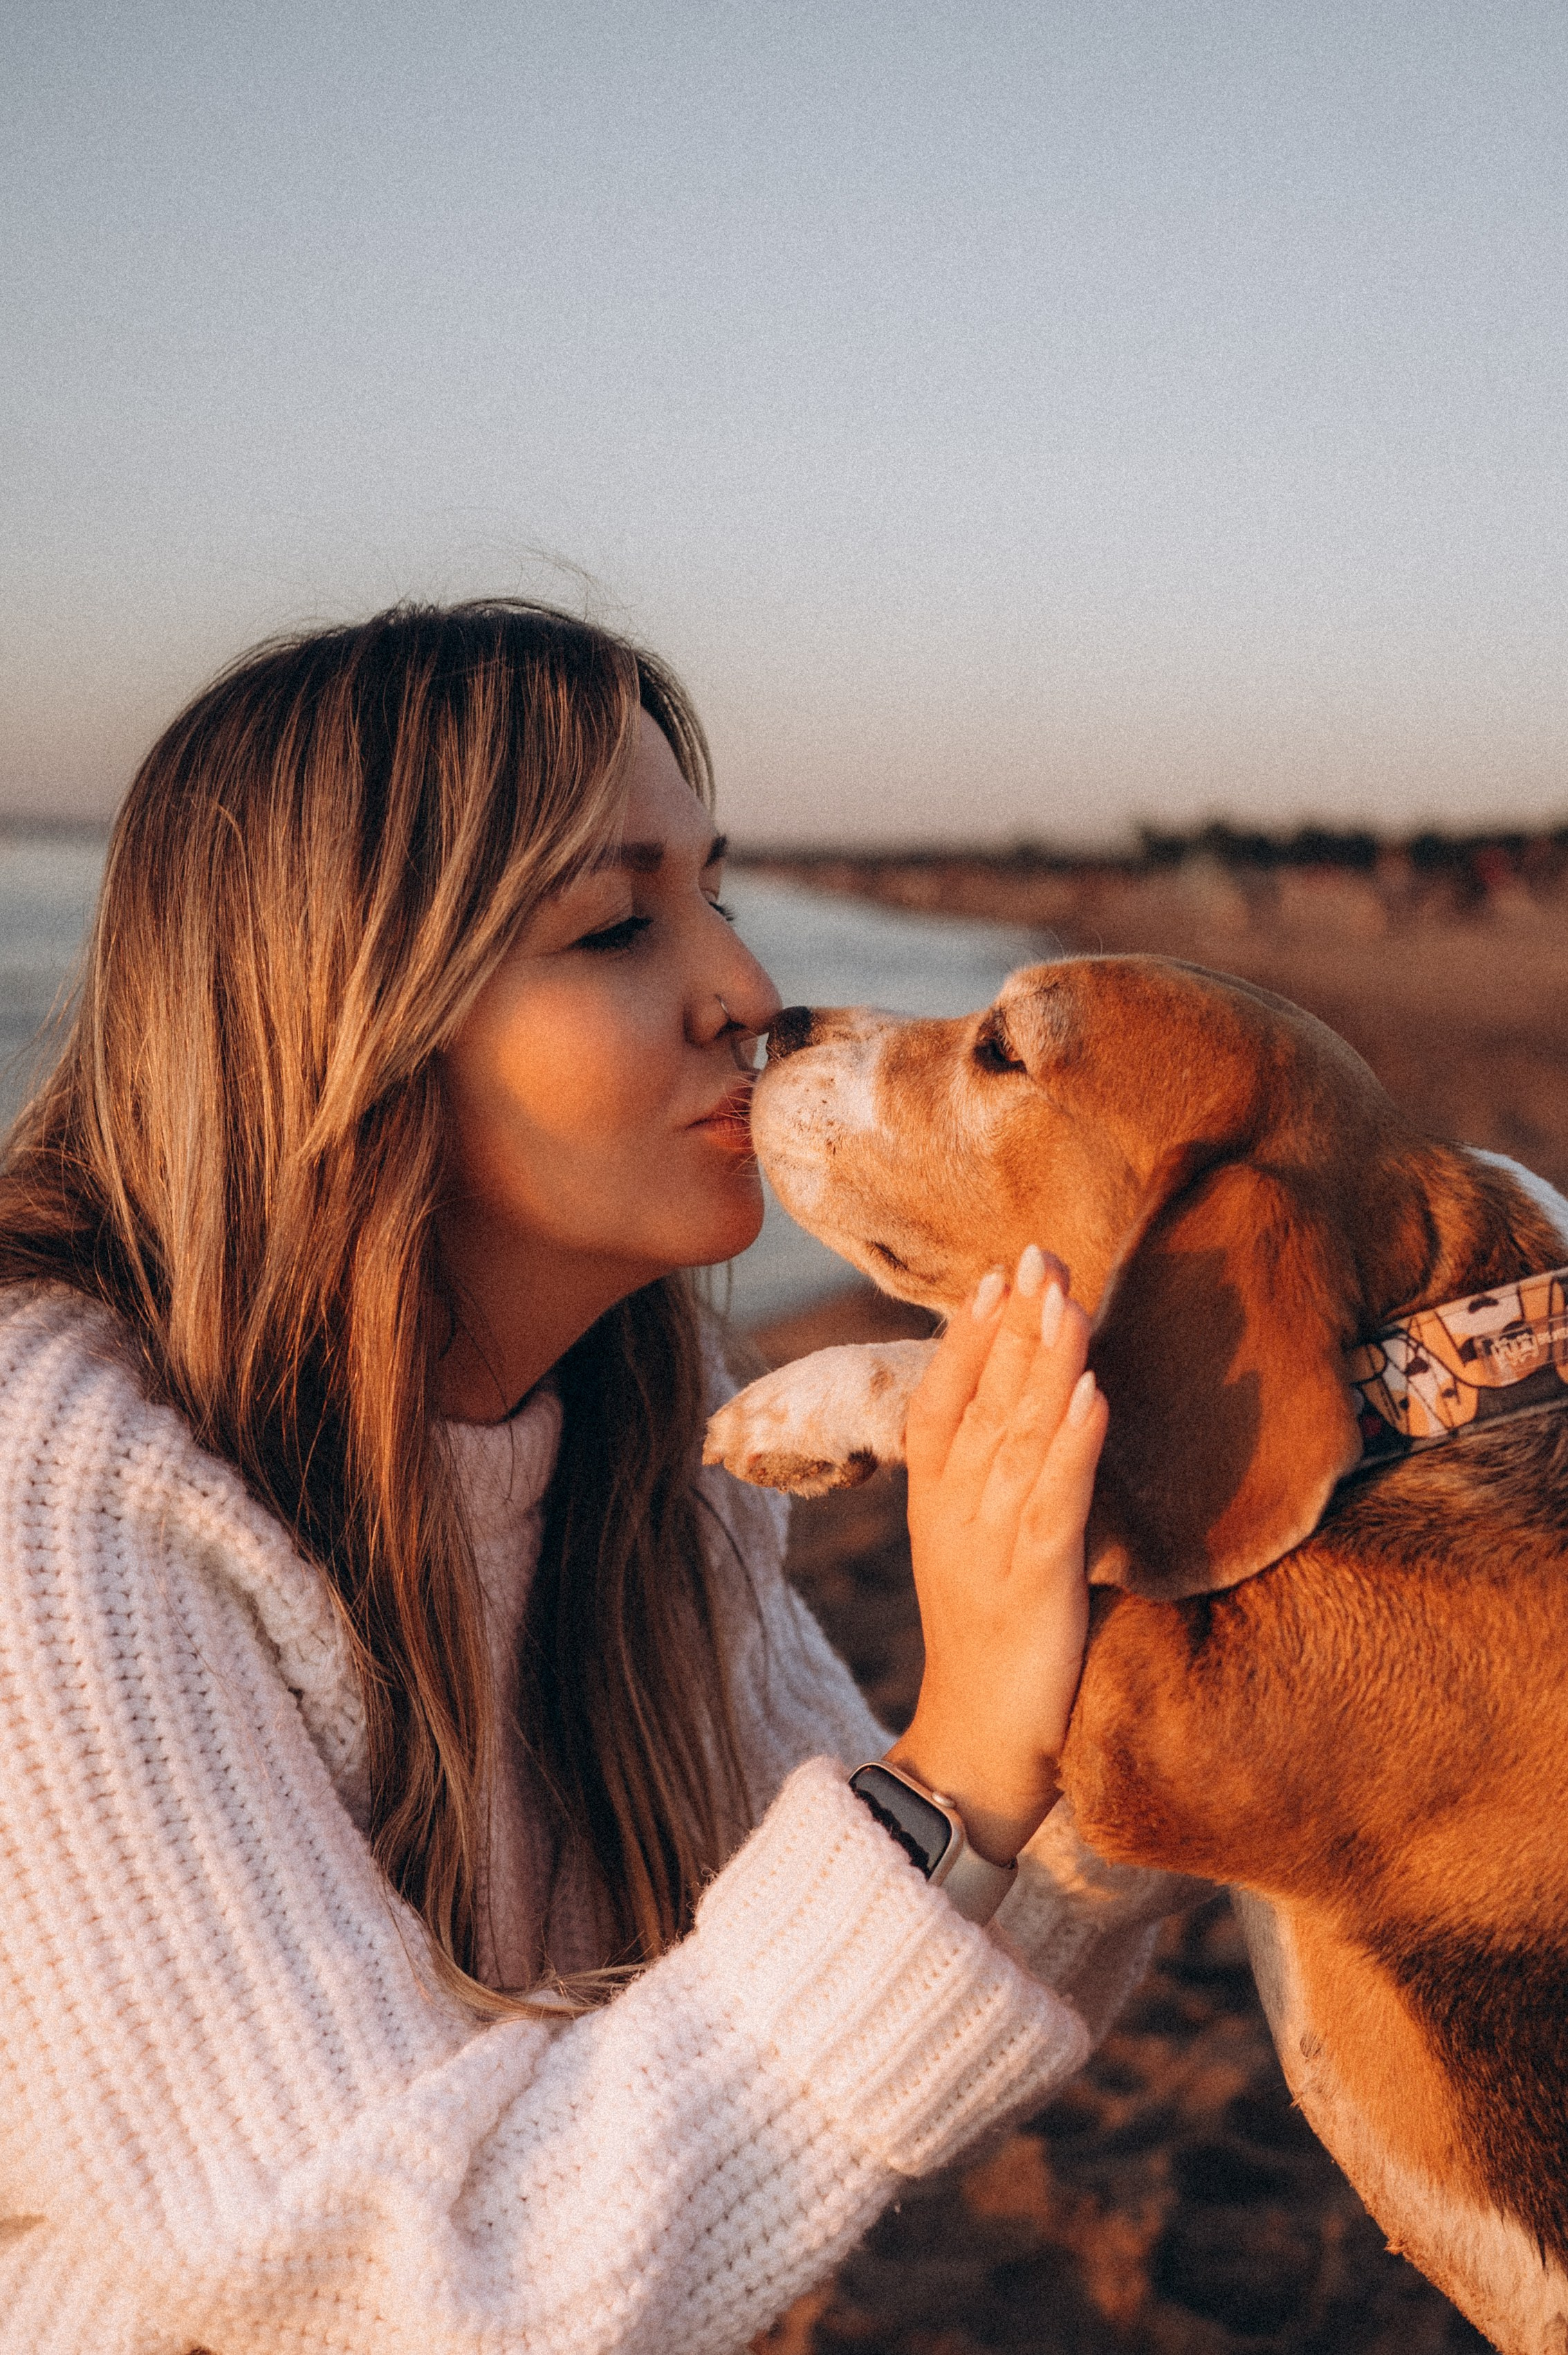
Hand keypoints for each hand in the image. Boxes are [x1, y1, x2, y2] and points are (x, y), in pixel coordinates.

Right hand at [886, 1246, 1106, 1867]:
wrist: (975, 1749)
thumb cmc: (988, 1647)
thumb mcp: (974, 1553)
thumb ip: (992, 1486)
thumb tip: (1030, 1419)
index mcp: (936, 1504)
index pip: (941, 1401)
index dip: (965, 1337)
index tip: (992, 1276)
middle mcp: (954, 1514)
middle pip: (983, 1402)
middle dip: (1013, 1326)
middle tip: (1040, 1256)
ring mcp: (989, 1547)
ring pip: (1017, 1438)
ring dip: (1044, 1366)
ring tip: (1066, 1302)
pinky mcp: (1034, 1585)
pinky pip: (1054, 1503)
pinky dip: (1072, 1447)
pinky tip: (1092, 1397)